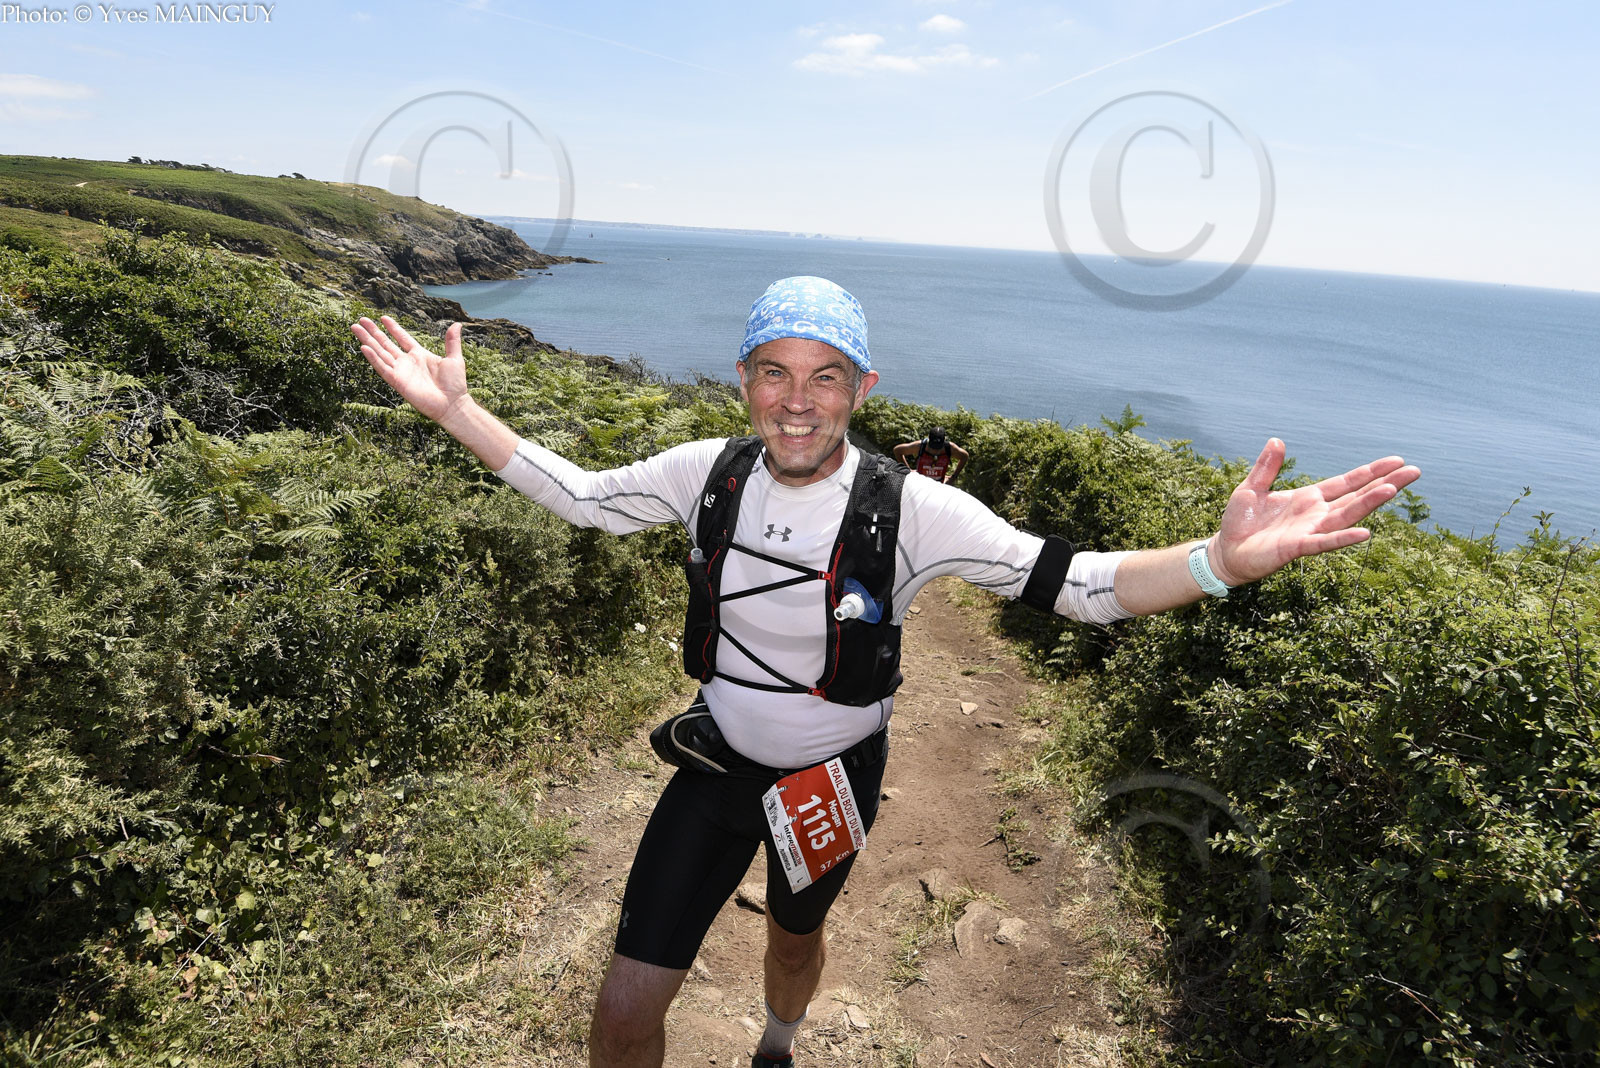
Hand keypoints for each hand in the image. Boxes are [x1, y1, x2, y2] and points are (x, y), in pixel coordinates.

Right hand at [351, 315, 467, 422]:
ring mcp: (401, 371)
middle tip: (361, 320)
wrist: (452, 404)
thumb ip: (452, 341)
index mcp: (419, 355)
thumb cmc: (455, 384)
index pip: (402, 338)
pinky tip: (364, 347)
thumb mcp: (455, 358)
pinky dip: (373, 358)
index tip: (383, 317)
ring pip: (380, 353)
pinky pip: (382, 368)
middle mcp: (407, 362)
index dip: (392, 328)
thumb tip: (457, 324)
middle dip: (373, 332)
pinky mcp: (397, 381)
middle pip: (385, 344)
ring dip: (367, 341)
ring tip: (355, 328)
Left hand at [1210, 438, 1420, 586]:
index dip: (1370, 472)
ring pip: (1346, 516)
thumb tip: (1277, 440)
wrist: (1226, 552)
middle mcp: (1316, 514)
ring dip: (1369, 504)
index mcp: (1309, 498)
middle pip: (1356, 497)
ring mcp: (1310, 531)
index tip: (1396, 461)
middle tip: (1414, 472)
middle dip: (1384, 484)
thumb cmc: (1240, 522)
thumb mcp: (1251, 488)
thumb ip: (1266, 467)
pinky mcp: (1297, 548)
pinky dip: (1343, 538)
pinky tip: (1364, 533)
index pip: (1346, 483)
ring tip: (1393, 489)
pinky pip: (1324, 542)